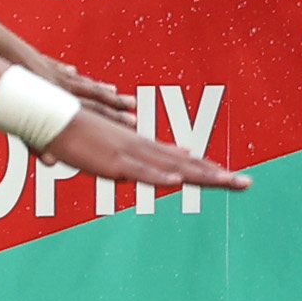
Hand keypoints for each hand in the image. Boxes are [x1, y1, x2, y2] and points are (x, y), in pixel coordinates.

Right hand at [42, 94, 247, 195]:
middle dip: (218, 174)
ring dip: (201, 176)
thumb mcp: (113, 147)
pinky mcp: (114, 163)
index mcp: (143, 147)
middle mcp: (144, 148)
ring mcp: (131, 155)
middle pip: (187, 164)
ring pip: (172, 168)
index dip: (208, 168)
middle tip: (247, 183)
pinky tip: (177, 183)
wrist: (54, 117)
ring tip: (228, 181)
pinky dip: (159, 177)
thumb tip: (163, 161)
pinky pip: (140, 172)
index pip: (183, 159)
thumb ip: (137, 156)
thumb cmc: (79, 134)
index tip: (232, 176)